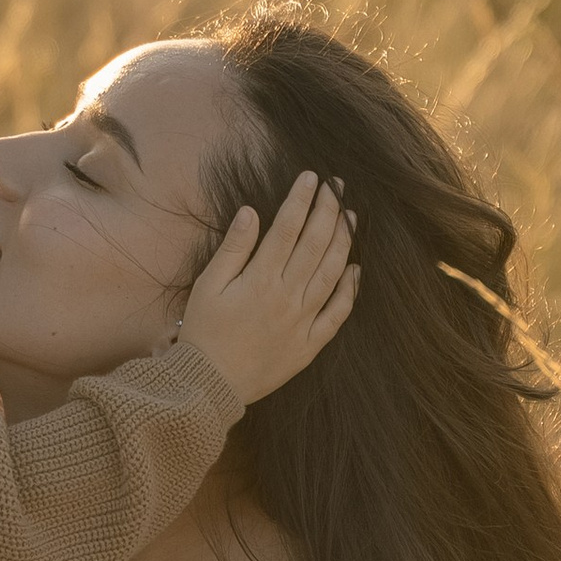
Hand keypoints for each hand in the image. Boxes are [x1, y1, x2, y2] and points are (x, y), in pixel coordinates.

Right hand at [178, 170, 356, 405]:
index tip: (312, 177)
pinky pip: (337, 314)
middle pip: (315, 244)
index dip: (302, 199)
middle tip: (337, 186)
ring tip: (350, 216)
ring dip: (343, 242)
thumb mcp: (208, 285)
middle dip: (328, 210)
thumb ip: (233, 248)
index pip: (287, 228)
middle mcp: (287, 297)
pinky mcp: (310, 344)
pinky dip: (349, 290)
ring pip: (332, 273)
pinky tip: (355, 268)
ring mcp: (303, 321)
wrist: (210, 384)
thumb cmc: (204, 332)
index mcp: (260, 279)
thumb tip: (252, 212)